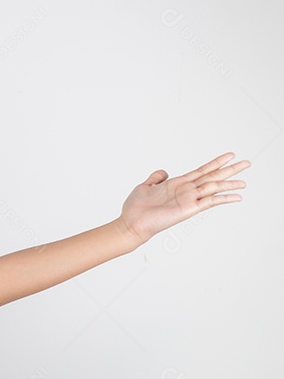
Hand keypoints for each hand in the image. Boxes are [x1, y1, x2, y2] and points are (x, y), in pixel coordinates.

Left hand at [118, 152, 249, 244]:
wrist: (131, 222)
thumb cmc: (136, 208)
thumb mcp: (145, 186)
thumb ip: (156, 177)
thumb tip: (164, 172)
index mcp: (178, 184)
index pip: (202, 170)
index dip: (216, 163)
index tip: (230, 155)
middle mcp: (186, 191)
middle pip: (213, 177)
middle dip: (230, 170)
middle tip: (247, 163)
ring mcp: (189, 199)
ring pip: (214, 187)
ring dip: (230, 184)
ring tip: (245, 181)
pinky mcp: (188, 209)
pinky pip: (210, 202)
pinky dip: (223, 198)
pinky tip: (236, 197)